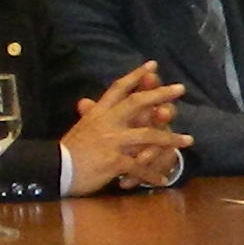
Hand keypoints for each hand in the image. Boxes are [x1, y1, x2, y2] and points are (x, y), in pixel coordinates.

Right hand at [57, 64, 189, 195]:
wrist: (55, 170)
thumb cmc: (68, 150)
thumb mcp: (80, 127)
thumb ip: (89, 114)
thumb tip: (86, 101)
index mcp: (99, 113)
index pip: (118, 89)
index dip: (136, 76)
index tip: (152, 65)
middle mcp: (107, 122)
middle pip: (137, 103)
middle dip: (160, 95)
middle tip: (180, 89)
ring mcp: (111, 141)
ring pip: (148, 135)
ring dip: (171, 139)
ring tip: (188, 140)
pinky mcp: (113, 161)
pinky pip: (139, 166)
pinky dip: (152, 174)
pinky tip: (163, 179)